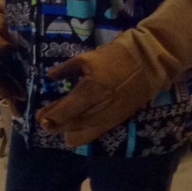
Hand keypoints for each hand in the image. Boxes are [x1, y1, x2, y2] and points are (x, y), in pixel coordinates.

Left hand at [36, 41, 153, 146]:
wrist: (151, 60)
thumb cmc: (117, 55)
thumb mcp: (87, 58)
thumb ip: (65, 69)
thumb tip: (49, 77)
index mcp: (91, 90)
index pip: (64, 113)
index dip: (49, 118)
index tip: (39, 116)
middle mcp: (99, 108)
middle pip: (69, 127)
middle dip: (54, 126)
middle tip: (44, 120)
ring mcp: (108, 118)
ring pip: (79, 135)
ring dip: (65, 131)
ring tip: (59, 123)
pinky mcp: (115, 122)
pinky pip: (92, 135)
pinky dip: (79, 133)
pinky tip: (73, 127)